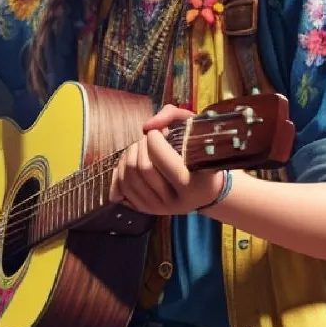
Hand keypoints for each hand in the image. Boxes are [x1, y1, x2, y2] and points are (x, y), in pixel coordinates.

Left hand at [109, 104, 223, 214]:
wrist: (204, 191)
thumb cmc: (199, 154)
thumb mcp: (195, 129)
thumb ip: (171, 116)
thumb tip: (147, 126)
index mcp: (194, 184)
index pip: (161, 158)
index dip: (153, 138)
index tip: (157, 132)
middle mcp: (176, 202)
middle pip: (141, 167)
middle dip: (140, 145)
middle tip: (148, 139)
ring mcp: (159, 208)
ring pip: (128, 177)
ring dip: (129, 154)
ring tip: (140, 147)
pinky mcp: (145, 210)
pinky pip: (121, 188)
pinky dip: (121, 169)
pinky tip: (131, 160)